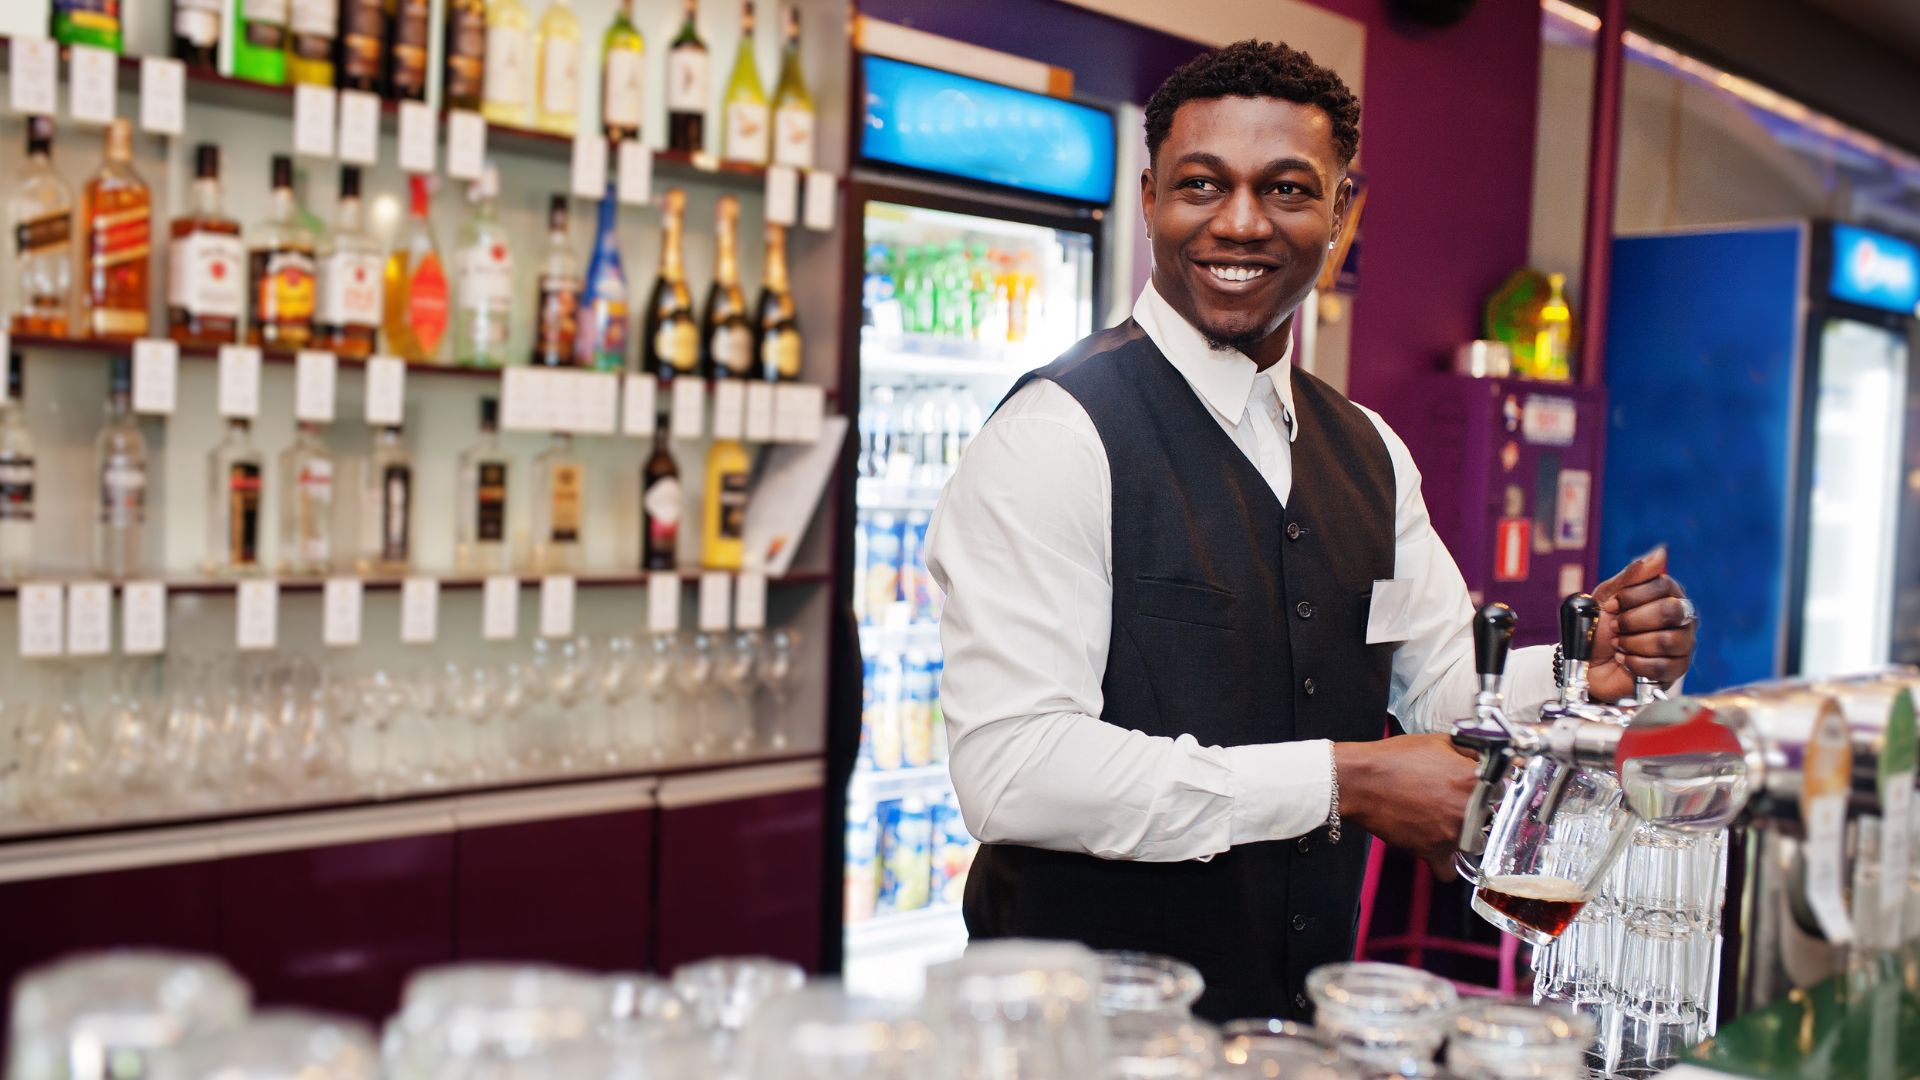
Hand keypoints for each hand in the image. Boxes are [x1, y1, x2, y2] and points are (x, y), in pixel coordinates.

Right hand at [1333, 733, 1477, 879]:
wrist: (1361, 780)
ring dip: (1465, 834)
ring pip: (1475, 842)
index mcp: (1473, 780)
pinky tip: (1439, 849)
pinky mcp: (1433, 851)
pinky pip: (1449, 871)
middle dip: (1475, 808)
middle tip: (1452, 799)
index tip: (1475, 786)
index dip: (1487, 785)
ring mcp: (1452, 833)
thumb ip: (1470, 750)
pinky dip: (1445, 864)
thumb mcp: (1438, 741)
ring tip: (1444, 821)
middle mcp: (1468, 809)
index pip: (1501, 788)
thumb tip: (1489, 756)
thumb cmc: (1394, 759)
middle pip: (1490, 816)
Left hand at [1589, 544, 1695, 700]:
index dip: (1632, 596)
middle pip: (1670, 611)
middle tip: (1615, 628)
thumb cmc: (1601, 627)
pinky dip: (1634, 664)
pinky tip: (1625, 661)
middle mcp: (1682, 617)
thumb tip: (1661, 552)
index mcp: (1667, 594)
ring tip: (1619, 645)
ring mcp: (1683, 644)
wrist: (1587, 664)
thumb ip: (1632, 575)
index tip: (1611, 606)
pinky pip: (1662, 667)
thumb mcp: (1608, 596)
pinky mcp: (1676, 670)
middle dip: (1633, 621)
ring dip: (1632, 644)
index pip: (1664, 585)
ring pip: (1667, 641)